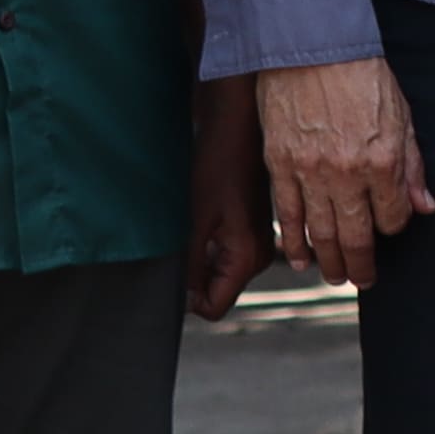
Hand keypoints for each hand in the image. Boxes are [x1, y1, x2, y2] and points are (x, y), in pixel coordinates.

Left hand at [185, 75, 271, 320]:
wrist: (240, 126)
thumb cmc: (218, 165)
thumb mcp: (195, 221)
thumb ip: (190, 267)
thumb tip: (184, 299)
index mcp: (248, 258)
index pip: (213, 308)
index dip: (187, 298)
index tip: (174, 269)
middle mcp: (260, 256)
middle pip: (218, 292)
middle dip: (193, 279)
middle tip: (182, 242)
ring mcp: (260, 243)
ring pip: (221, 274)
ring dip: (201, 261)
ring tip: (193, 227)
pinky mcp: (255, 230)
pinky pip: (227, 257)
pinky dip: (209, 248)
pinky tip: (203, 219)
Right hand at [256, 56, 434, 291]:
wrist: (312, 45)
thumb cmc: (362, 74)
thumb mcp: (403, 115)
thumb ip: (413, 166)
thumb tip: (426, 207)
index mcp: (383, 161)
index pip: (393, 217)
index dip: (394, 227)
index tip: (390, 228)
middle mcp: (347, 174)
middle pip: (356, 236)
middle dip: (362, 265)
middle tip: (363, 281)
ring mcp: (309, 172)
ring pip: (321, 234)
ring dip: (330, 262)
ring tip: (337, 277)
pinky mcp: (279, 165)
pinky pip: (288, 215)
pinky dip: (294, 242)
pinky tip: (301, 258)